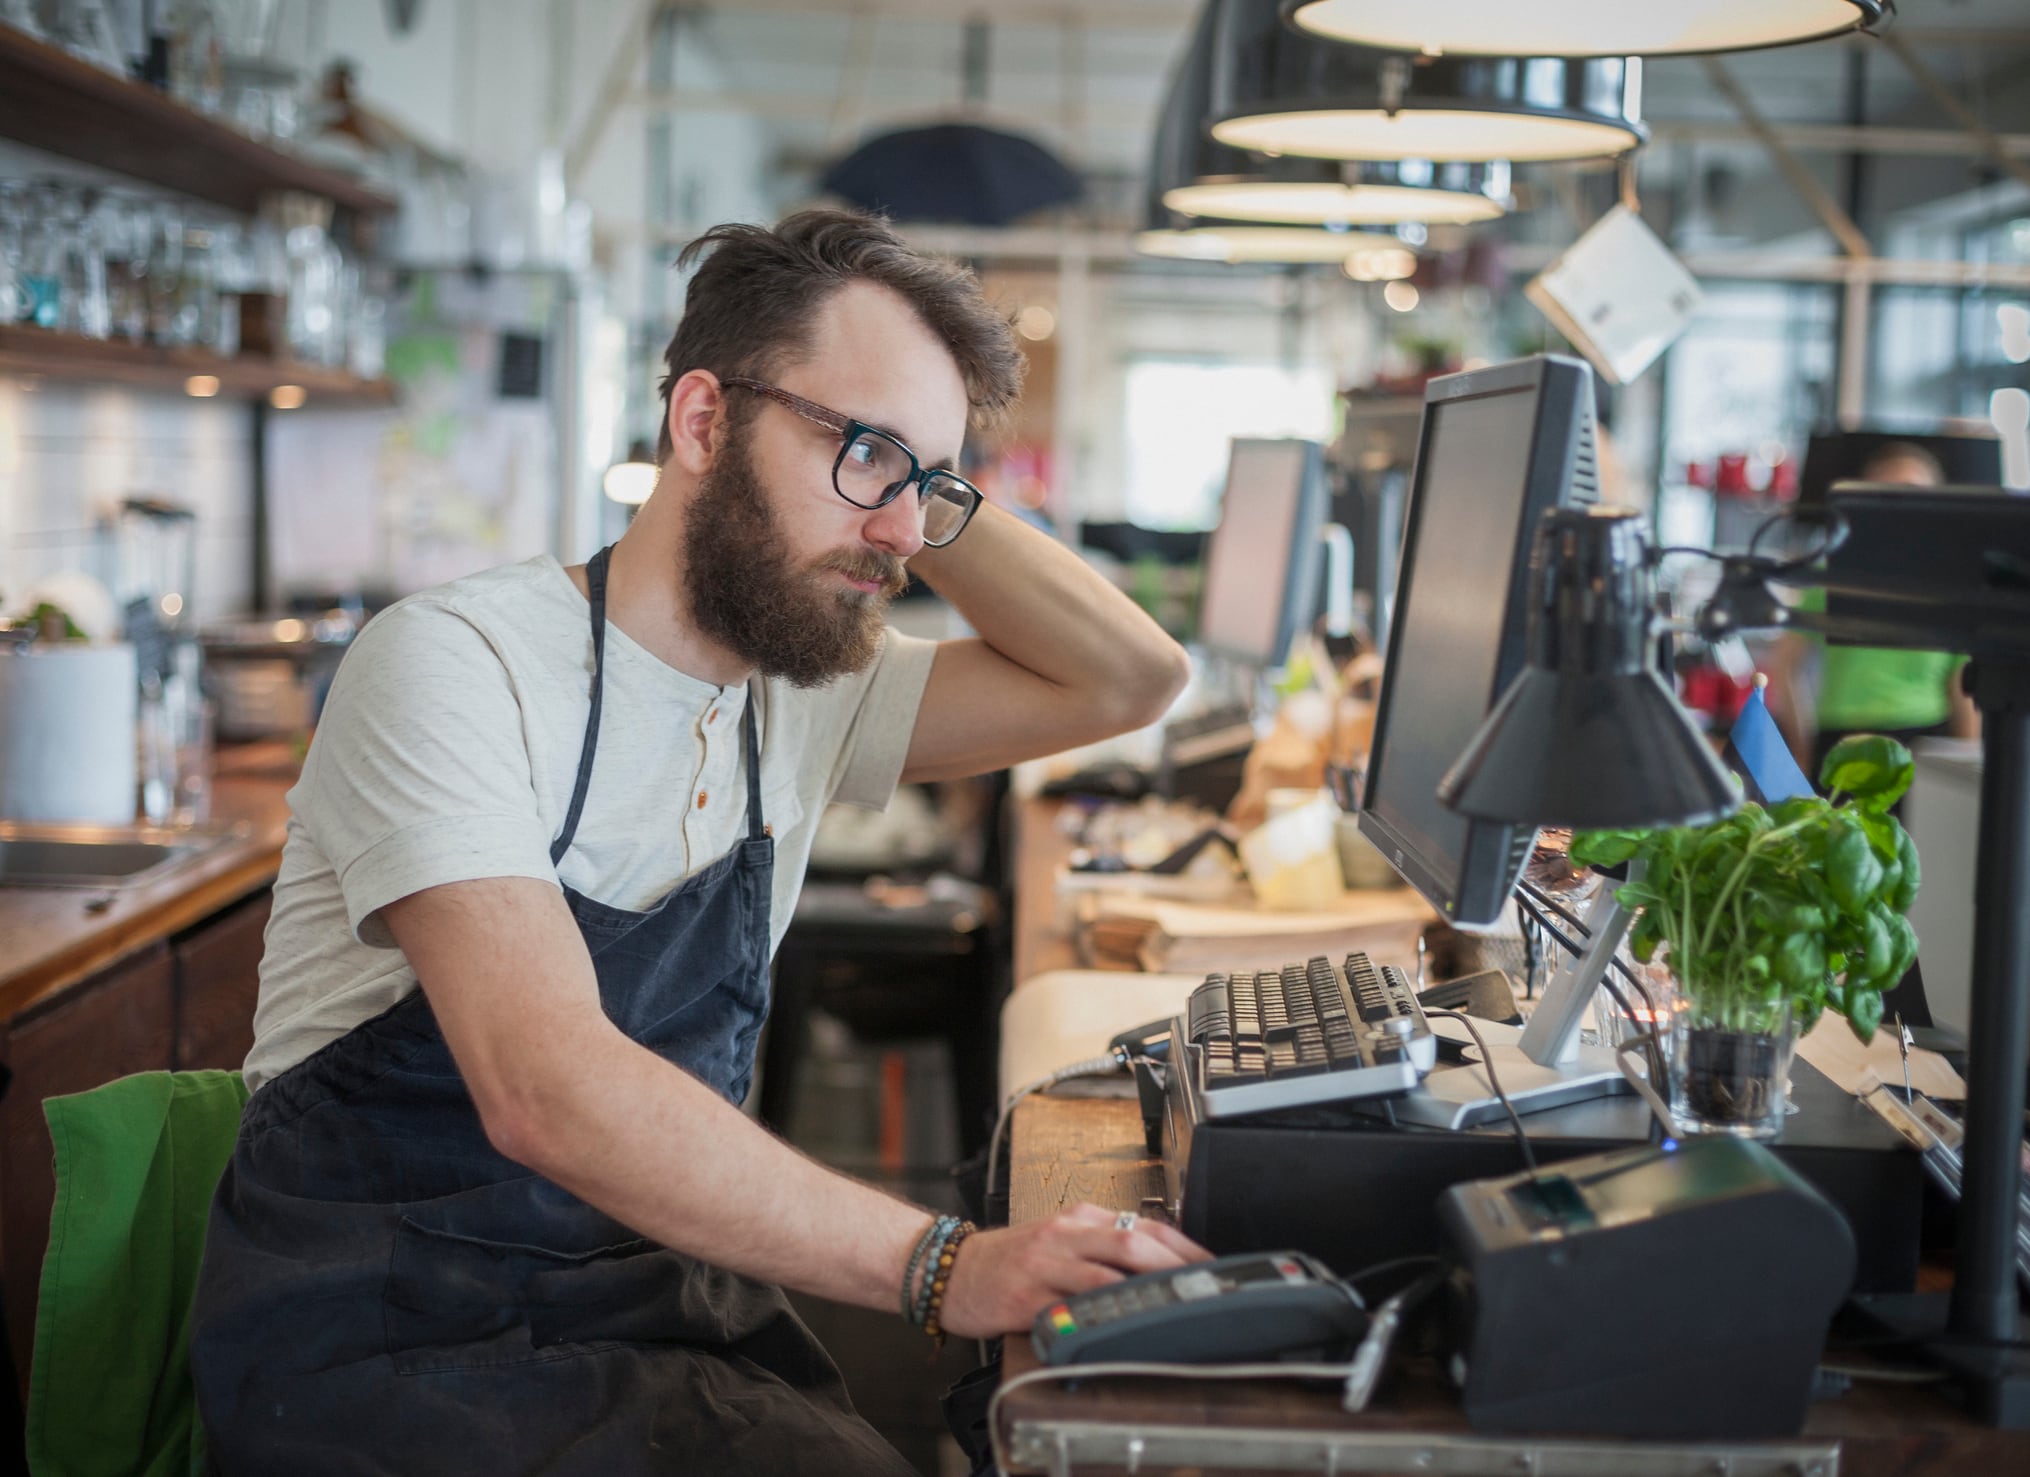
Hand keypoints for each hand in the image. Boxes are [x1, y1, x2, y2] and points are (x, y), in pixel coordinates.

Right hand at [933, 1204, 1213, 1338]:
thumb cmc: (1010, 1260)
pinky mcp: (1027, 1296)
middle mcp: (1065, 1235)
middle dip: (1173, 1266)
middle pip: (1131, 1243)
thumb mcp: (1060, 1240)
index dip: (1182, 1245)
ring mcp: (1046, 1264)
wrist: (950, 1270)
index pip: (1142, 1225)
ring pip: (1105, 1273)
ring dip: (1144, 1292)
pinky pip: (1070, 1308)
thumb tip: (1158, 1267)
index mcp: (1079, 1218)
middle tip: (1204, 1288)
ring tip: (1175, 1309)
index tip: (1211, 1265)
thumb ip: (1100, 1247)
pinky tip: (1120, 1329)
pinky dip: (1098, 1317)